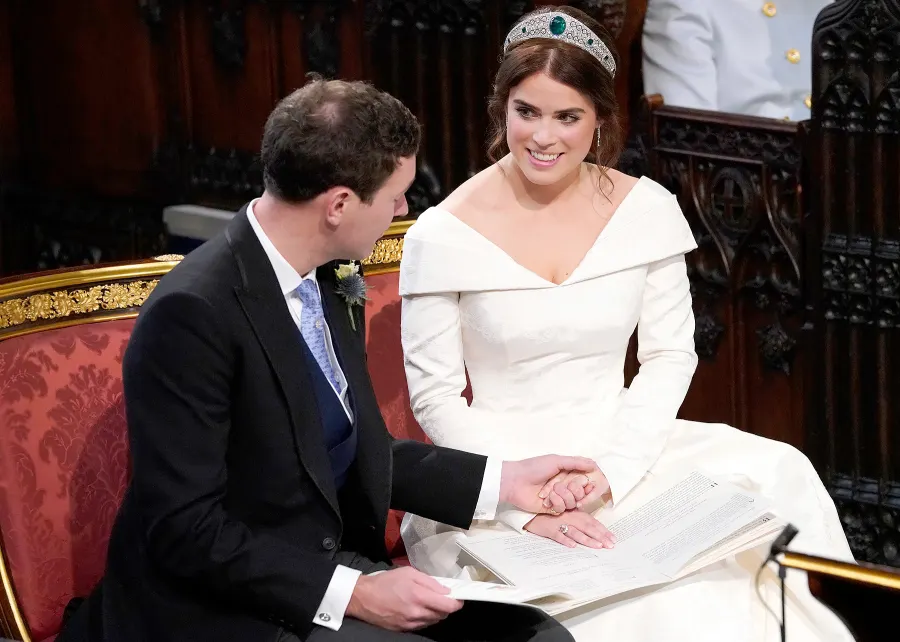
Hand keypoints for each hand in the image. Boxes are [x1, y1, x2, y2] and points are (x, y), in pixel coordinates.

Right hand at [346, 566, 462, 630]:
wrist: (363, 598)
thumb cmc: (385, 582)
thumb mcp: (409, 573)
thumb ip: (430, 582)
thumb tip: (446, 590)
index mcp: (419, 596)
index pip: (448, 606)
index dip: (456, 603)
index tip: (458, 598)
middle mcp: (416, 613)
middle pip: (442, 615)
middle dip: (445, 606)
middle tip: (441, 597)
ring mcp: (410, 623)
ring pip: (433, 621)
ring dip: (435, 613)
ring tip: (427, 602)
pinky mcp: (404, 629)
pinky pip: (422, 625)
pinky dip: (424, 618)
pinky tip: (417, 609)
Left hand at [499, 455, 600, 514]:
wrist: (515, 481)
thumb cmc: (533, 467)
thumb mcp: (556, 460)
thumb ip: (576, 462)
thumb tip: (594, 464)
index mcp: (566, 474)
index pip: (585, 481)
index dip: (586, 483)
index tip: (586, 482)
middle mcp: (564, 486)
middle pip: (581, 493)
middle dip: (573, 489)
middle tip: (561, 485)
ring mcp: (559, 498)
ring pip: (573, 502)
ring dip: (563, 496)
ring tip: (551, 491)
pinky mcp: (552, 509)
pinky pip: (563, 509)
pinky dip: (555, 502)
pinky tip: (545, 499)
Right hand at [524, 510, 616, 548]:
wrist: (532, 513)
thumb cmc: (552, 515)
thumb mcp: (567, 514)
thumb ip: (579, 520)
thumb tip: (595, 531)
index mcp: (575, 513)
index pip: (592, 522)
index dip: (603, 530)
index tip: (613, 539)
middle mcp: (569, 517)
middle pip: (587, 527)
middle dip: (600, 536)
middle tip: (610, 545)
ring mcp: (559, 523)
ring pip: (575, 532)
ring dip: (586, 539)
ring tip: (597, 546)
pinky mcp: (549, 529)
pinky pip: (558, 535)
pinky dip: (565, 540)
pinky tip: (572, 546)